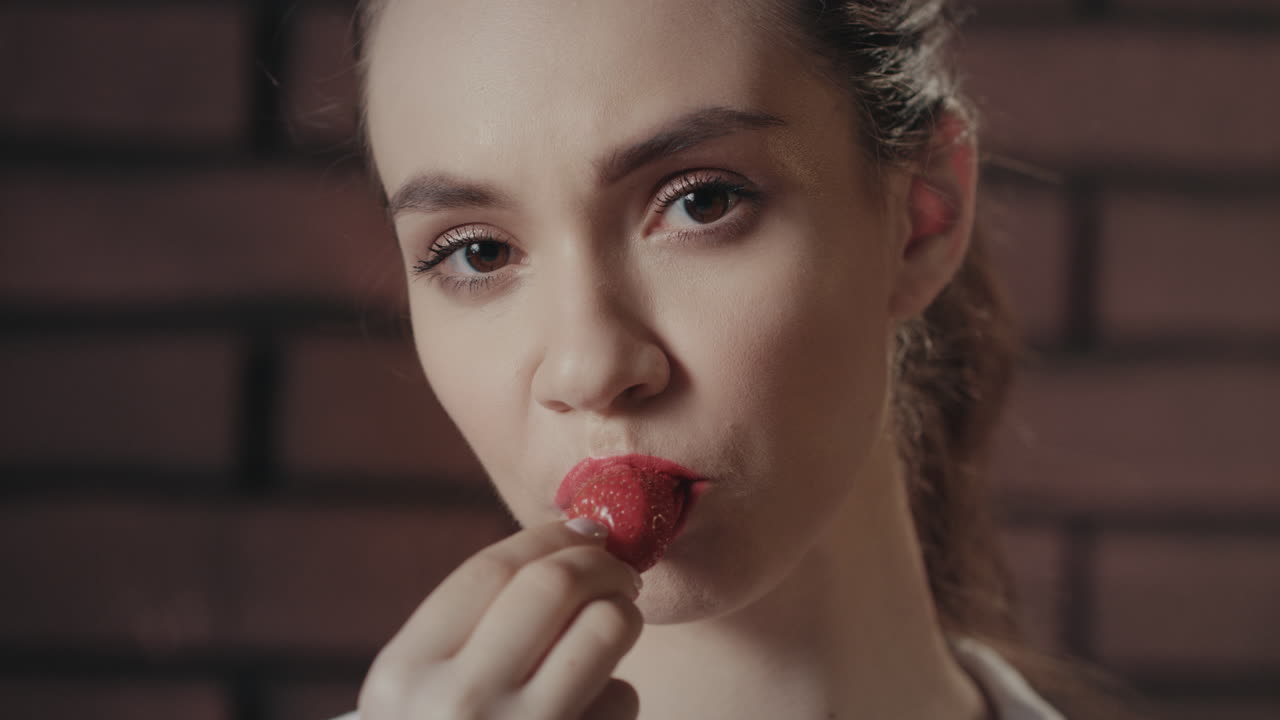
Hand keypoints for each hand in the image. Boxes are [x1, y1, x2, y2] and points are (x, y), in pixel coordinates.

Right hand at [357, 518, 644, 719]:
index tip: (582, 527)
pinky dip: (617, 698)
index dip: (549, 533)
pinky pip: (622, 702)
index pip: (492, 568)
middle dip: (602, 562)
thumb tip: (577, 538)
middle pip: (555, 586)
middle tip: (619, 567)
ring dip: (622, 618)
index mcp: (403, 674)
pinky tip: (589, 716)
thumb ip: (476, 624)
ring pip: (604, 632)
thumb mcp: (421, 692)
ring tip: (613, 626)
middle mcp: (455, 706)